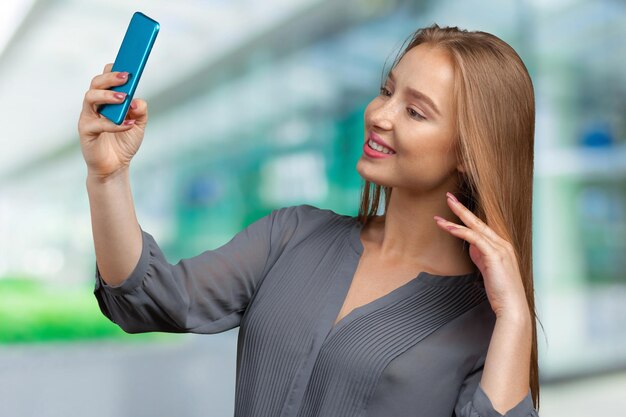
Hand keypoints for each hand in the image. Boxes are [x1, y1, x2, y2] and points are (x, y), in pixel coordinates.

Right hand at [78, 63, 148, 179]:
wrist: (115, 167)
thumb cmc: (123, 142)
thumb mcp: (138, 125)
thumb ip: (140, 111)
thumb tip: (138, 101)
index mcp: (106, 100)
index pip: (105, 79)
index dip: (113, 69)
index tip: (127, 64)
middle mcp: (94, 105)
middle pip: (96, 83)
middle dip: (110, 78)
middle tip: (126, 77)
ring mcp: (88, 117)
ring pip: (90, 98)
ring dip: (108, 96)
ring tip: (124, 98)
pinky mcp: (86, 131)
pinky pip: (98, 124)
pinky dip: (115, 123)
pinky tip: (128, 123)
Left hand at [433, 192, 528, 318]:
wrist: (512, 306)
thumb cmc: (500, 291)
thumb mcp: (488, 269)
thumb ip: (481, 255)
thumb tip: (471, 246)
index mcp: (502, 246)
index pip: (482, 226)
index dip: (467, 215)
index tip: (454, 206)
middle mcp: (503, 243)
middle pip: (479, 221)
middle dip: (462, 209)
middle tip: (448, 197)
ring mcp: (500, 248)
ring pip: (475, 228)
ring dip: (456, 219)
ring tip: (439, 216)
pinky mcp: (495, 255)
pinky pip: (474, 238)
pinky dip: (460, 231)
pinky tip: (448, 227)